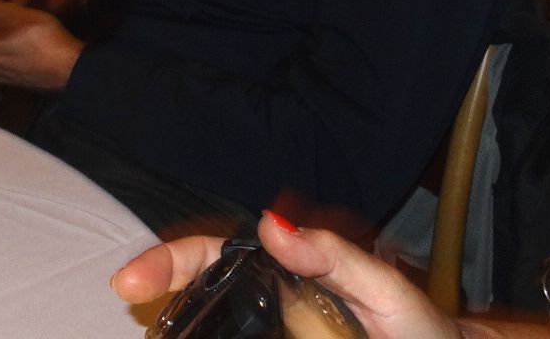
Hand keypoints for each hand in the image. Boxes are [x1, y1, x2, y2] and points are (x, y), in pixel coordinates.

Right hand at [111, 216, 461, 338]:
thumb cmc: (420, 329)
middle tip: (128, 304)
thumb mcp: (385, 289)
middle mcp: (270, 303)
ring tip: (156, 334)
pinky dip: (214, 336)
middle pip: (202, 293)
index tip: (132, 281)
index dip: (173, 262)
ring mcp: (270, 331)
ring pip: (213, 325)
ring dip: (181, 325)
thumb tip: (269, 222)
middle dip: (162, 298)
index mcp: (288, 272)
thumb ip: (334, 258)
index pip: (218, 257)